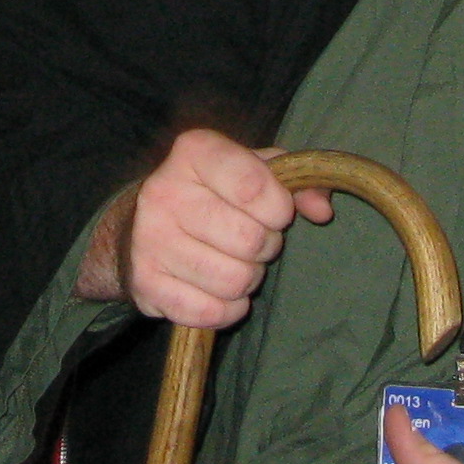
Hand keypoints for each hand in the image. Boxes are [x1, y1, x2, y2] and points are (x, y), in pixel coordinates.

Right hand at [85, 128, 329, 330]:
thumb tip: (322, 209)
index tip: (275, 211)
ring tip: (234, 262)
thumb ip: (298, 181)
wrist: (141, 224)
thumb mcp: (255, 170)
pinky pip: (210, 312)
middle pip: (249, 240)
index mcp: (194, 151)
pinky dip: (226, 309)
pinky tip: (218, 290)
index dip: (279, 209)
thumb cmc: (213, 192)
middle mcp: (163, 191)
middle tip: (253, 242)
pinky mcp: (144, 283)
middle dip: (265, 247)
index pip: (254, 188)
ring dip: (247, 280)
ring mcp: (149, 239)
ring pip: (233, 280)